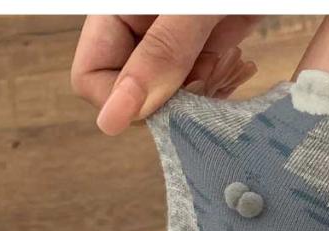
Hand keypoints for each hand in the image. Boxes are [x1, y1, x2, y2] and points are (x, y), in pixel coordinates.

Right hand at [71, 15, 259, 135]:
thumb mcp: (194, 4)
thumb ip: (160, 52)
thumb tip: (111, 120)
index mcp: (119, 9)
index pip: (91, 78)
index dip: (123, 101)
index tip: (169, 96)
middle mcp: (140, 28)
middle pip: (133, 94)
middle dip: (169, 100)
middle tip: (206, 73)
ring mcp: (175, 39)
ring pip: (171, 98)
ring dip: (201, 95)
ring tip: (228, 60)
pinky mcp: (209, 43)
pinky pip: (201, 86)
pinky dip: (220, 85)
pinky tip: (238, 62)